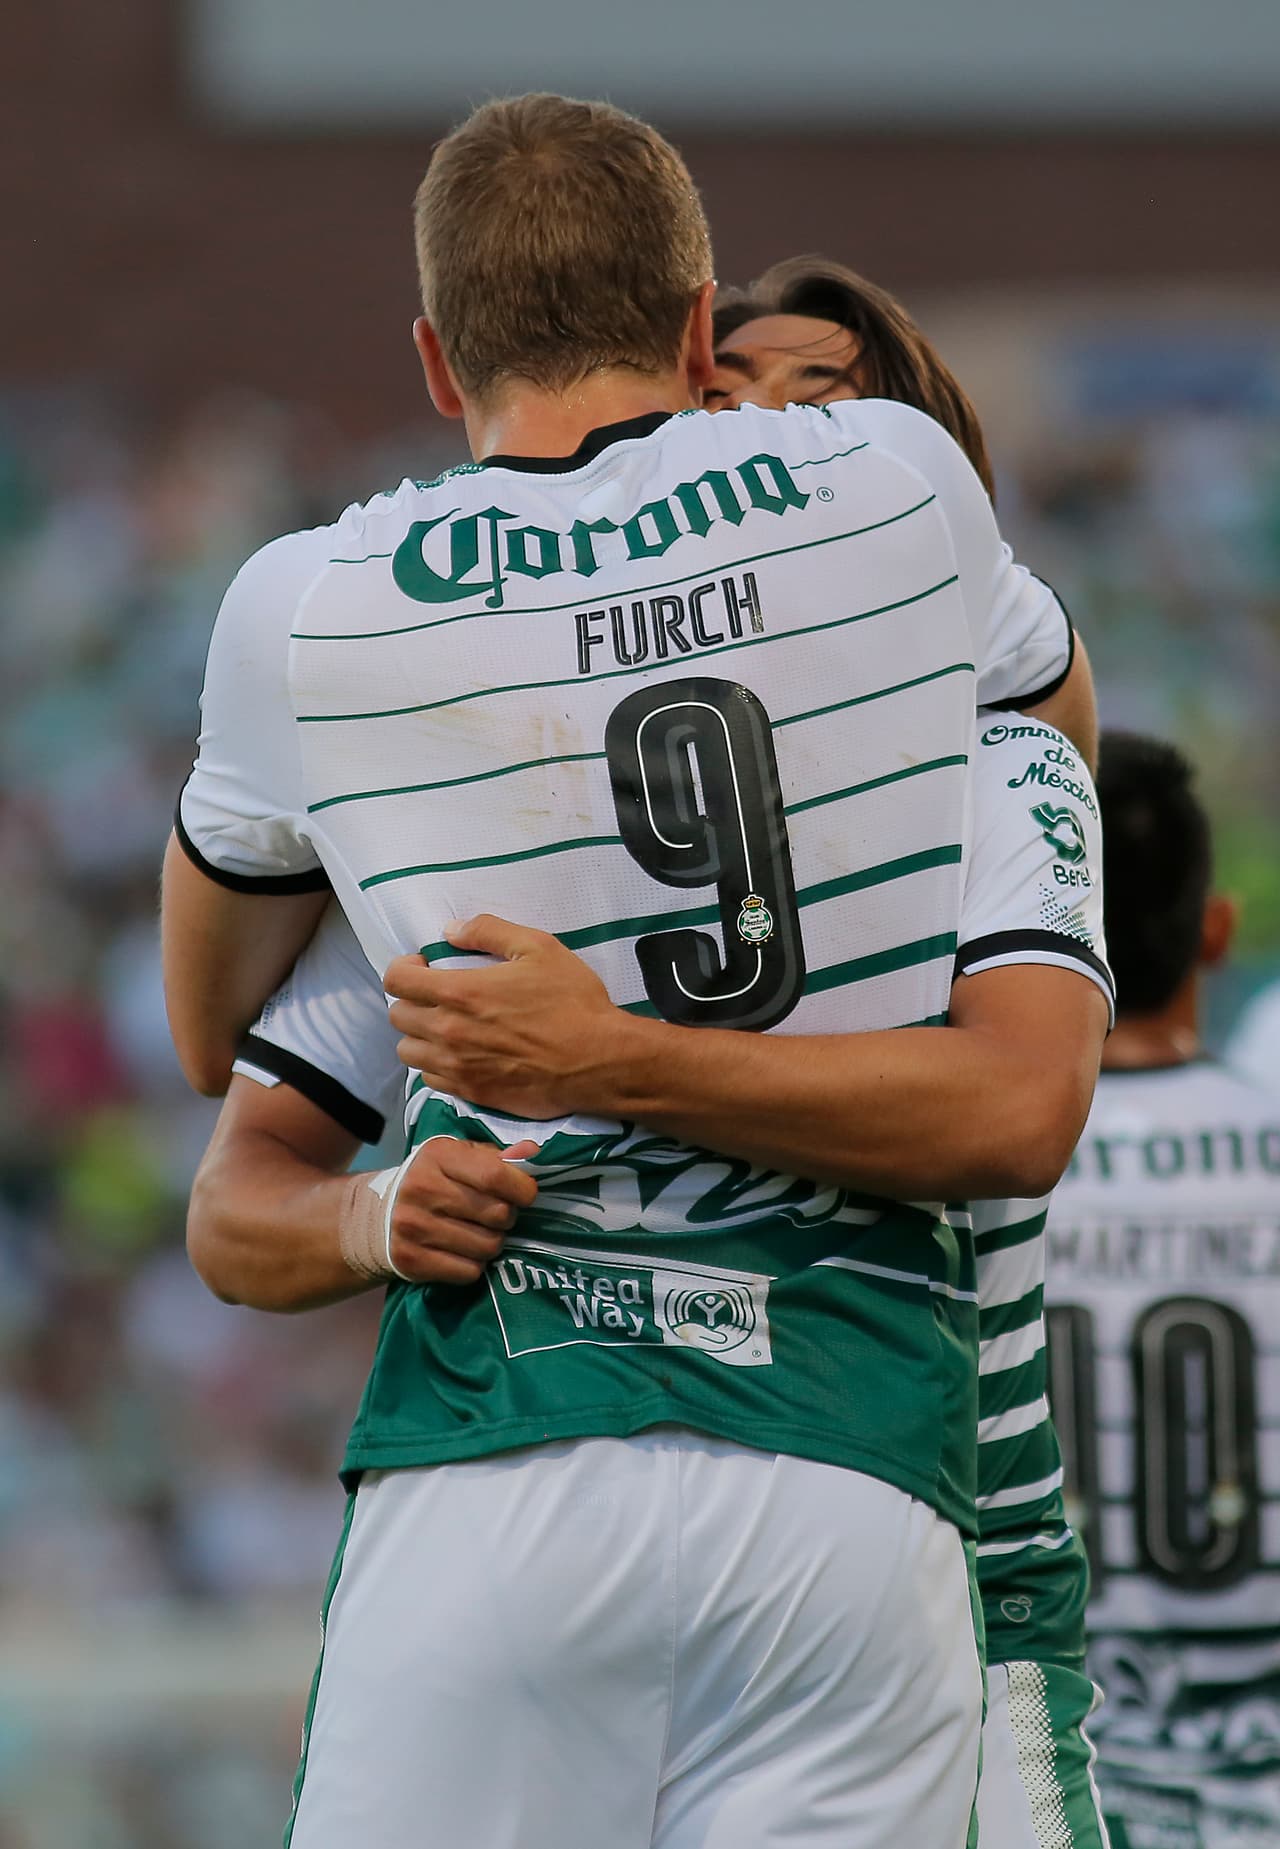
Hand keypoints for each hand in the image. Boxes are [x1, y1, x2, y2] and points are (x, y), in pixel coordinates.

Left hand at [385, 915, 634, 1119]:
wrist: (598, 1060)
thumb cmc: (572, 1001)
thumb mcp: (539, 947)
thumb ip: (489, 932)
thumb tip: (451, 931)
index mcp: (459, 992)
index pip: (396, 980)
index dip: (404, 968)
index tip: (426, 966)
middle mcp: (448, 1031)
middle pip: (397, 1016)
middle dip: (412, 1000)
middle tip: (439, 995)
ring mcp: (457, 1067)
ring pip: (408, 1051)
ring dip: (419, 1035)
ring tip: (446, 1026)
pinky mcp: (471, 1093)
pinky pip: (430, 1079)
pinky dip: (436, 1065)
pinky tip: (461, 1054)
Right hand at [388, 1136, 538, 1284]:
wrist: (376, 1217)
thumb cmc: (432, 1181)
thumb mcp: (459, 1158)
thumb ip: (497, 1157)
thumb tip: (533, 1153)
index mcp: (439, 1156)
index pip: (495, 1175)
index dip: (522, 1189)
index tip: (525, 1194)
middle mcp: (423, 1189)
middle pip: (497, 1213)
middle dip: (506, 1217)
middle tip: (497, 1215)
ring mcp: (415, 1227)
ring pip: (487, 1246)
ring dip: (492, 1243)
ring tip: (480, 1233)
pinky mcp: (411, 1261)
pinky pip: (469, 1272)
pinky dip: (474, 1265)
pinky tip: (463, 1252)